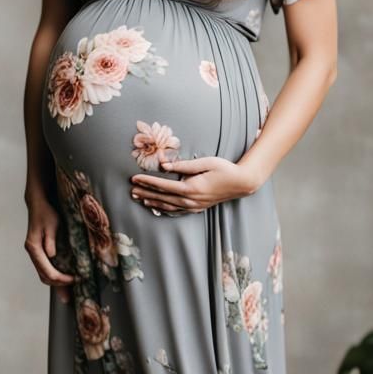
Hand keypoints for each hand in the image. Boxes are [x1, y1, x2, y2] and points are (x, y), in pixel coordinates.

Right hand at [24, 193, 74, 301]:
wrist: (38, 204)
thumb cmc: (46, 212)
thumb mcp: (51, 223)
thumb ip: (50, 239)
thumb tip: (51, 255)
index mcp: (34, 247)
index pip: (47, 270)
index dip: (61, 278)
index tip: (75, 279)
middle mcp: (32, 252)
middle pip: (44, 276)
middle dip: (58, 285)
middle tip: (73, 292)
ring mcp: (35, 253)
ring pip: (43, 274)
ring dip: (55, 284)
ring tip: (68, 292)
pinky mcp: (39, 251)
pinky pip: (45, 268)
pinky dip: (54, 276)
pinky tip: (63, 280)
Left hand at [129, 156, 258, 215]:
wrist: (241, 183)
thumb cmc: (224, 169)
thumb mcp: (205, 162)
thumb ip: (183, 165)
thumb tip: (164, 165)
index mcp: (191, 187)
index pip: (163, 185)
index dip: (147, 182)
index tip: (134, 178)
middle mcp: (190, 200)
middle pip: (162, 197)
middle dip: (146, 192)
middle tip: (131, 190)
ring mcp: (194, 206)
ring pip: (168, 206)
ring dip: (152, 201)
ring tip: (139, 198)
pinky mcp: (197, 208)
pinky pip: (177, 210)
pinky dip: (164, 208)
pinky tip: (157, 206)